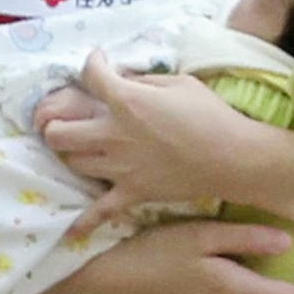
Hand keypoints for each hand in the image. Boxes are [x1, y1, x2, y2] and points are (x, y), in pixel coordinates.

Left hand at [37, 54, 273, 216]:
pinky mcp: (133, 192)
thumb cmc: (213, 116)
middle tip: (71, 119)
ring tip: (84, 150)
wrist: (236, 159)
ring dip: (73, 154)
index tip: (99, 62)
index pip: (91, 75)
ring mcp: (120, 168)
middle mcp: (113, 135)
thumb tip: (124, 81)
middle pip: (59, 131)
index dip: (92, 63)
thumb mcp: (181, 83)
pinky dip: (85, 221)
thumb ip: (145, 80)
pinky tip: (71, 231)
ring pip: (72, 162)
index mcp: (126, 102)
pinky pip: (101, 211)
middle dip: (57, 122)